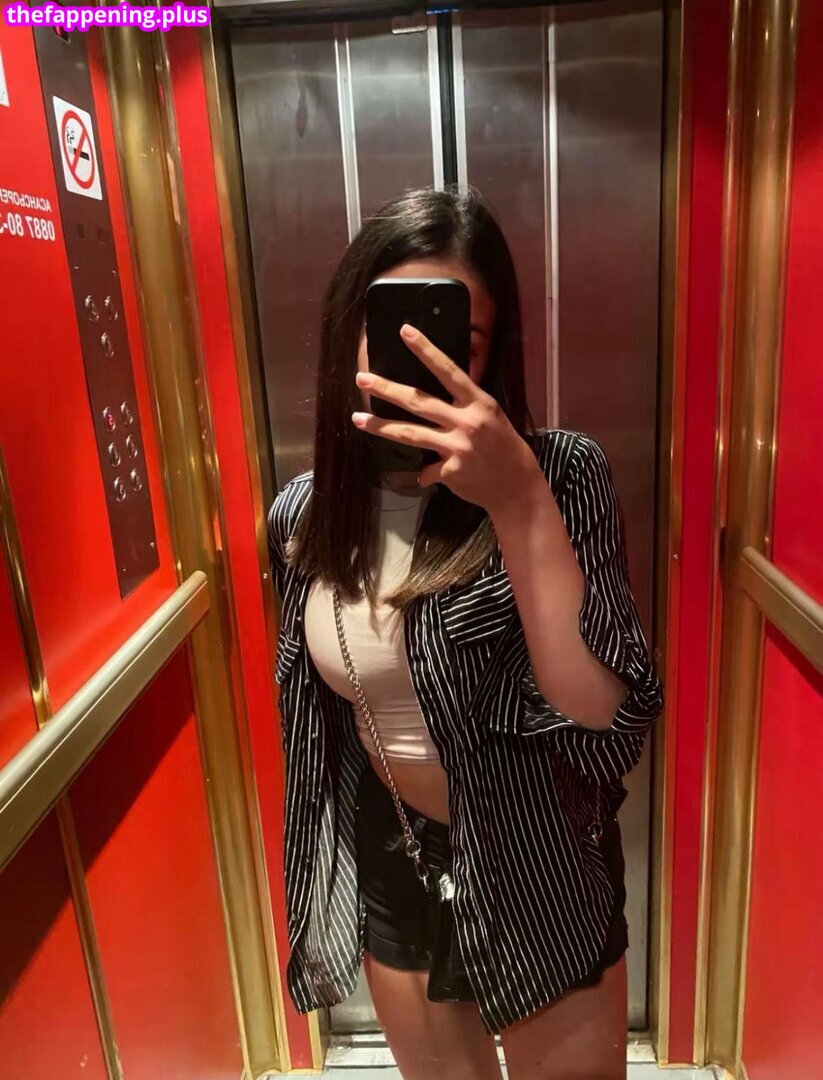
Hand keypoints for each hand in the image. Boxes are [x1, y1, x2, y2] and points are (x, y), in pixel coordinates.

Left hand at [352, 324, 541, 514]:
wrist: (517, 484)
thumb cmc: (502, 444)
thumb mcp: (489, 415)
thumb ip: (462, 405)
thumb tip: (430, 398)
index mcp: (478, 402)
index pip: (447, 370)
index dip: (426, 350)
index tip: (405, 331)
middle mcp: (466, 421)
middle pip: (418, 401)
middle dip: (387, 388)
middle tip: (362, 378)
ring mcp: (457, 447)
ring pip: (410, 434)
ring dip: (381, 426)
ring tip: (358, 418)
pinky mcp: (451, 471)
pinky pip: (427, 470)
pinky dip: (424, 473)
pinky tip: (420, 475)